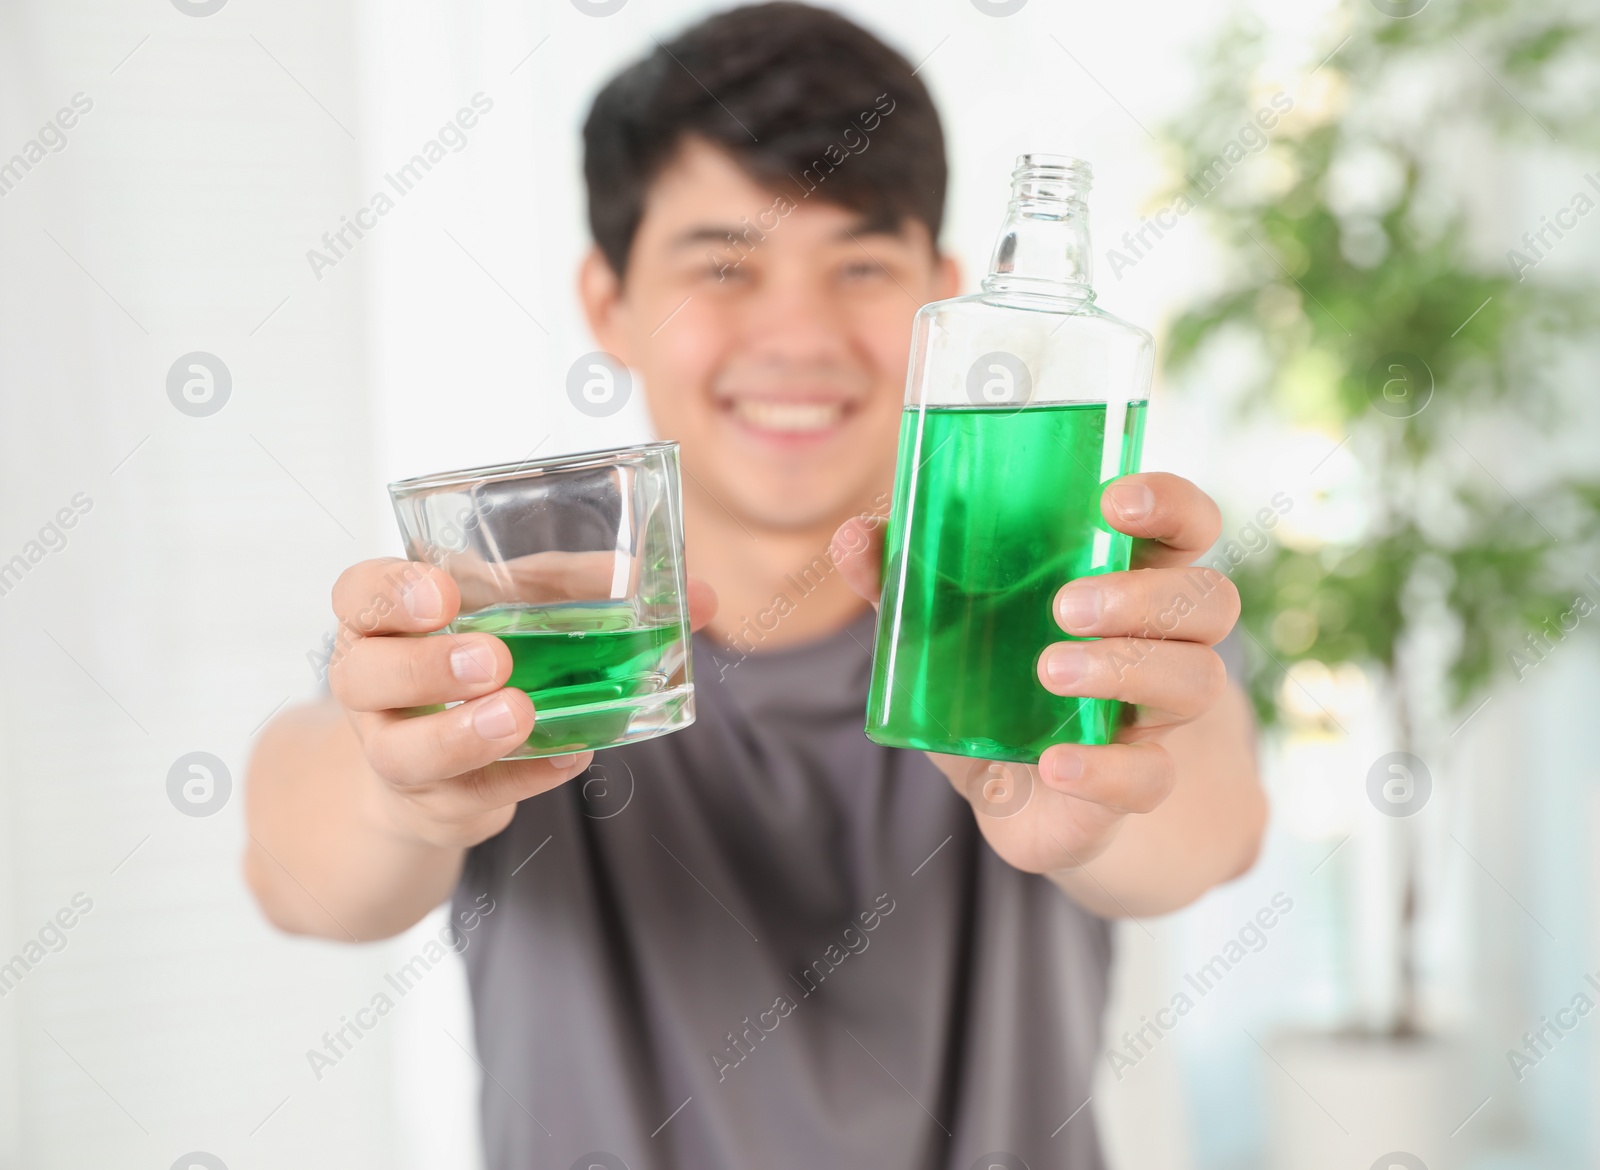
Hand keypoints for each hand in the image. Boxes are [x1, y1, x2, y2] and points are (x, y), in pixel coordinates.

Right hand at [326, 557, 718, 848]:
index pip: (356, 594)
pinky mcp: (433, 805)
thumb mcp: (526, 607)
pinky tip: (568, 759)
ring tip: (520, 714)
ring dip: (463, 735)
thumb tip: (702, 596)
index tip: (443, 594)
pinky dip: (523, 779)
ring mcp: (394, 751)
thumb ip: (596, 590)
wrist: (442, 760)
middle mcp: (372, 686)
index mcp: (385, 619)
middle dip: (427, 667)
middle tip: (493, 659)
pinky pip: (469, 798)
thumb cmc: (484, 653)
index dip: (389, 593)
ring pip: (403, 752)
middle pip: (364, 674)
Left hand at [832, 472, 1238, 879]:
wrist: (1008, 795)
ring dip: (1126, 668)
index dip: (1170, 505)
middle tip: (1065, 605)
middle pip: (1209, 600)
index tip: (1114, 500)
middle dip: (1144, 595)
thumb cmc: (990, 685)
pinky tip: (1053, 761)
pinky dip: (1104, 768)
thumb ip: (902, 581)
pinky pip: (1151, 777)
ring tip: (1050, 670)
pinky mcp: (1134, 783)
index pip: (1187, 525)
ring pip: (1198, 680)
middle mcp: (1160, 642)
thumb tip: (855, 535)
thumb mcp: (940, 631)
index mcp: (1126, 581)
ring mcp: (1156, 716)